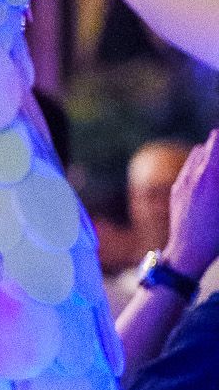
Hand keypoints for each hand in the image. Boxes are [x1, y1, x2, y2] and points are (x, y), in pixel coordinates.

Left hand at [165, 130, 218, 283]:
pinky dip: (199, 169)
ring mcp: (183, 180)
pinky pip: (189, 169)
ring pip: (197, 153)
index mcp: (212, 174)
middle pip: (210, 143)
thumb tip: (216, 173)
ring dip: (210, 157)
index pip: (217, 139)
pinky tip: (206, 184)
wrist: (188, 250)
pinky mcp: (176, 189)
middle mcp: (195, 173)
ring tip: (218, 172)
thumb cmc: (217, 232)